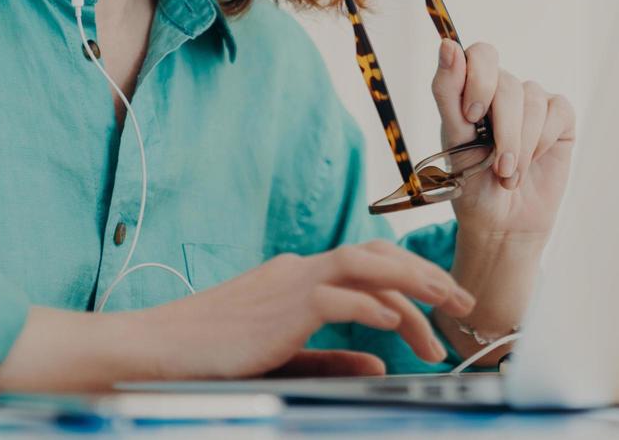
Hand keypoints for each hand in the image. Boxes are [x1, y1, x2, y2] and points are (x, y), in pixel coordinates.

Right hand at [140, 240, 476, 379]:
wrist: (155, 350)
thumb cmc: (213, 355)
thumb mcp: (285, 356)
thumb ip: (333, 356)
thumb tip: (380, 359)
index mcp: (301, 278)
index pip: (370, 270)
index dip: (412, 287)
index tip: (442, 314)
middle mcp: (301, 270)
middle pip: (379, 258)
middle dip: (427, 276)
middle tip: (463, 303)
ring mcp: (291, 283)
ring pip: (367, 264)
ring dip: (412, 282)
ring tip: (446, 303)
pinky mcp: (280, 305)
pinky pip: (337, 295)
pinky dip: (371, 304)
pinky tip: (397, 321)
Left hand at [431, 40, 575, 239]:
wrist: (501, 223)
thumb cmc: (470, 183)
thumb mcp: (453, 140)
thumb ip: (448, 91)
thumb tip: (447, 44)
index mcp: (473, 88)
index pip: (481, 54)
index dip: (479, 79)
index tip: (471, 116)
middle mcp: (504, 90)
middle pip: (508, 84)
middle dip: (502, 130)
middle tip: (496, 165)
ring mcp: (533, 102)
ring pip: (533, 100)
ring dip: (520, 144)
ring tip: (509, 176)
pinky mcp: (561, 119)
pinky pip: (558, 111)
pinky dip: (542, 141)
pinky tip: (533, 162)